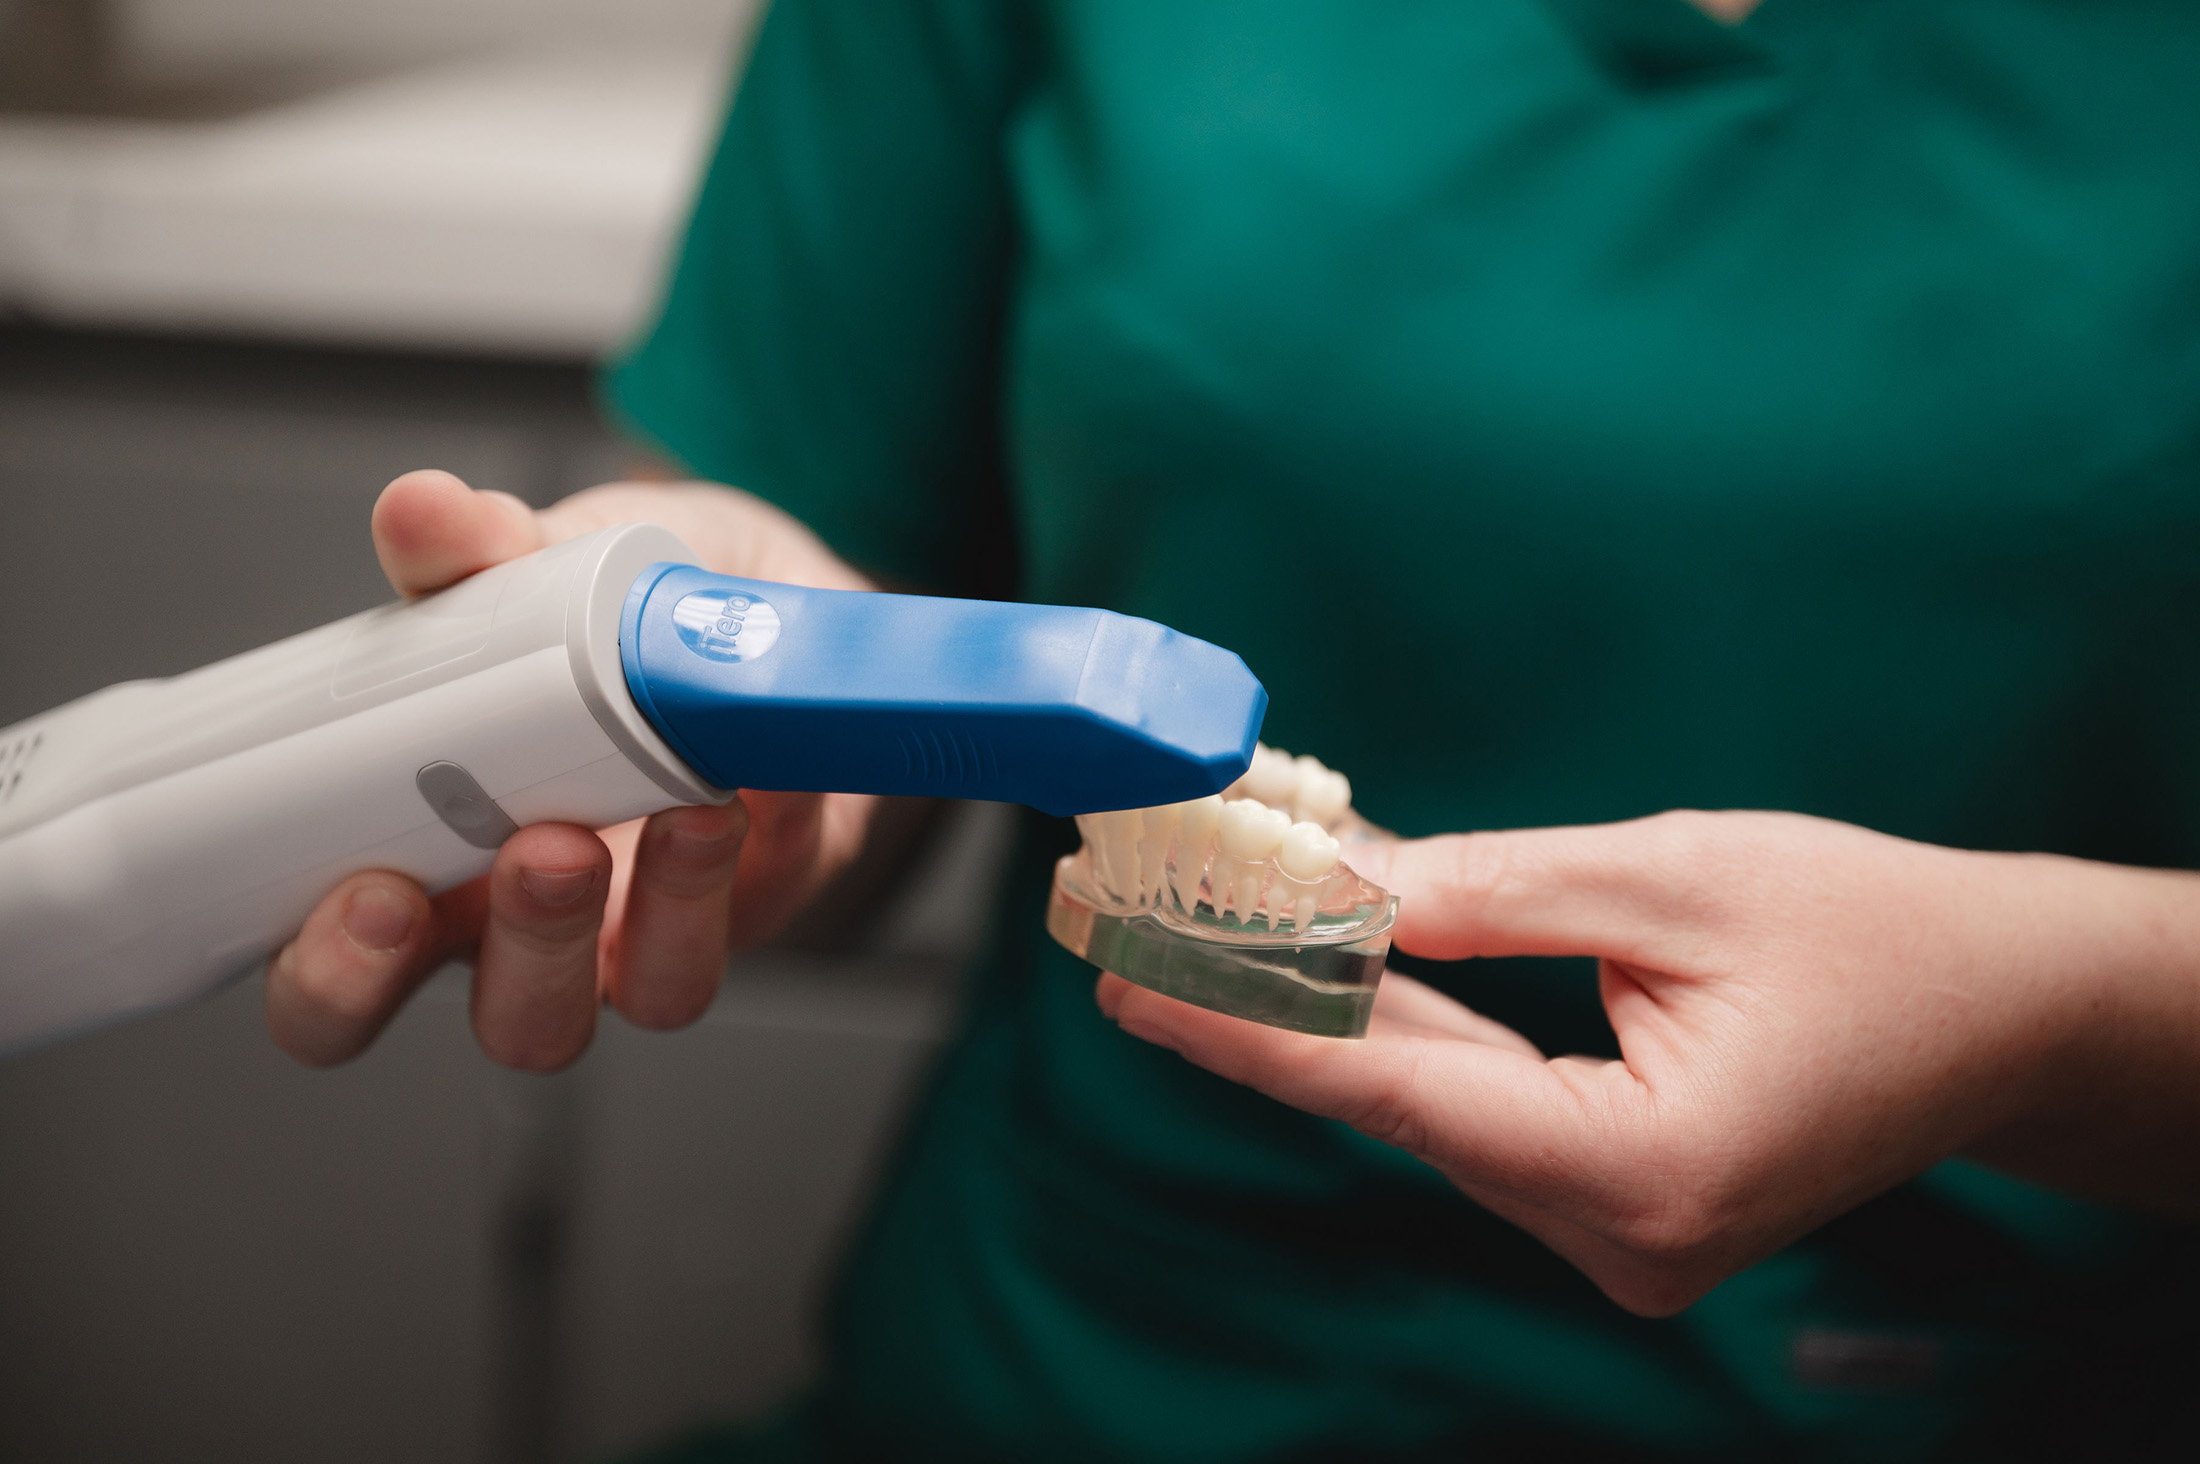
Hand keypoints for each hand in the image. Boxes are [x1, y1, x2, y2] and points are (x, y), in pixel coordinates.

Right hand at [267, 469, 878, 1070]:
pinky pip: (771, 890)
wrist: (749, 607)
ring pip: (656, 993)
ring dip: (673, 909)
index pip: (341, 989)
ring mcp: (659, 924)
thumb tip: (423, 511)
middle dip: (528, 958)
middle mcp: (537, 928)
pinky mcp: (761, 895)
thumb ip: (476, 552)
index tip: (368, 898)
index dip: (338, 979)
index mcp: (427, 872)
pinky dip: (767, 831)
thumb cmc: (608, 620)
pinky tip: (753, 771)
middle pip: (517, 1024)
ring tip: (679, 810)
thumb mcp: (534, 565)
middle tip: (542, 852)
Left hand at [1098, 810, 2199, 1314]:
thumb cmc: (1873, 932)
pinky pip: (1484, 1109)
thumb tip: (1331, 889)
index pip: (1395, 1094)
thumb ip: (1486, 890)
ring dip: (1327, 1018)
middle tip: (1124, 939)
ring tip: (1192, 940)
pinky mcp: (1618, 1202)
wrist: (2000, 1010)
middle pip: (1398, 1104)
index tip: (1129, 984)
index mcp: (1644, 1169)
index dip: (1247, 1032)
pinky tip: (1315, 973)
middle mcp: (1622, 1234)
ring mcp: (1621, 1233)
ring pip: (1435, 1106)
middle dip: (1262, 1013)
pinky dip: (1406, 1036)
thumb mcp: (1668, 878)